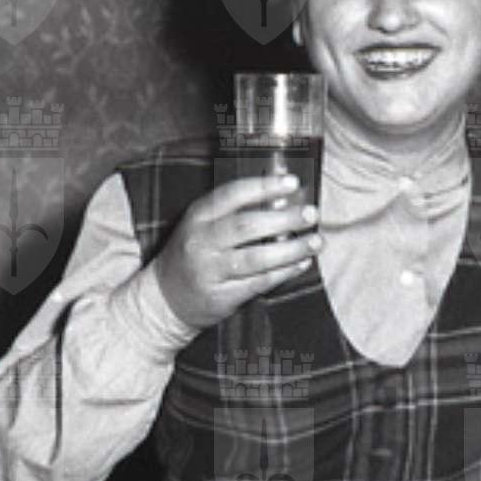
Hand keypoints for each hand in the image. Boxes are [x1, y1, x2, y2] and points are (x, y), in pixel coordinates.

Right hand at [153, 173, 321, 333]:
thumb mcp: (203, 225)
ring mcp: (210, 271)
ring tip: (315, 241)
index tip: (292, 182)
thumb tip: (283, 197)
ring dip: (291, 249)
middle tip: (311, 214)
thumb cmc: (193, 253)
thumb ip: (236, 210)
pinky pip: (259, 282)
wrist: (164, 298)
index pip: (232, 195)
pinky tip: (302, 263)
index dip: (264, 187)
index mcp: (198, 216)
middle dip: (284, 219)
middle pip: (247, 226)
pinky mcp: (221, 296)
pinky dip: (285, 272)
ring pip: (257, 258)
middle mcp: (201, 242)